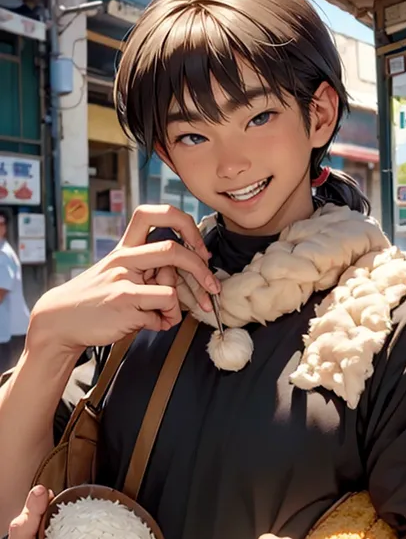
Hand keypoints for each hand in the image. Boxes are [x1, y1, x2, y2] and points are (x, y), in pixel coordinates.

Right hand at [28, 205, 219, 352]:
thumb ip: (149, 270)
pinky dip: (163, 323)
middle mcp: (124, 259)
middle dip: (202, 271)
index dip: (184, 225)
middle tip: (211, 288)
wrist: (61, 320)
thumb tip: (185, 276)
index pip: (152, 214)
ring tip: (163, 316)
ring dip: (177, 309)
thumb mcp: (118, 274)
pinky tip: (150, 324)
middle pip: (173, 250)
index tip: (199, 249)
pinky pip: (161, 314)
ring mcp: (123, 282)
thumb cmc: (96, 298)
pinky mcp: (124, 305)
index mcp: (125, 248)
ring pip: (171, 291)